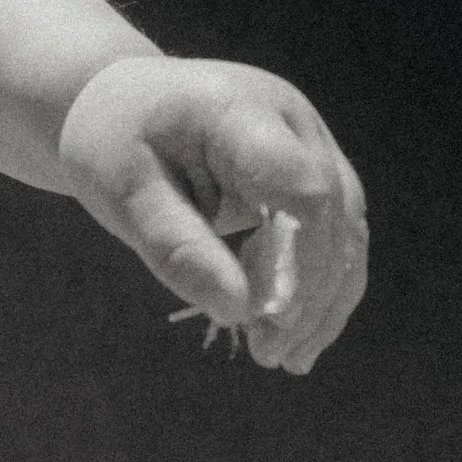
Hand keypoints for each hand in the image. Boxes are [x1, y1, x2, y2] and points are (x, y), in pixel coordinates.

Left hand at [56, 56, 367, 370]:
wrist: (122, 103)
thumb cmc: (115, 144)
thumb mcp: (125, 195)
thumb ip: (179, 249)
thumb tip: (239, 312)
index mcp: (240, 110)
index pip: (303, 187)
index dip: (299, 261)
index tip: (267, 322)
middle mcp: (291, 119)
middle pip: (333, 212)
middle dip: (309, 293)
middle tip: (268, 355)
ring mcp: (309, 141)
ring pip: (346, 228)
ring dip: (323, 298)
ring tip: (284, 358)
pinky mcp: (313, 168)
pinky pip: (335, 232)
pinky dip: (320, 286)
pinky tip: (296, 337)